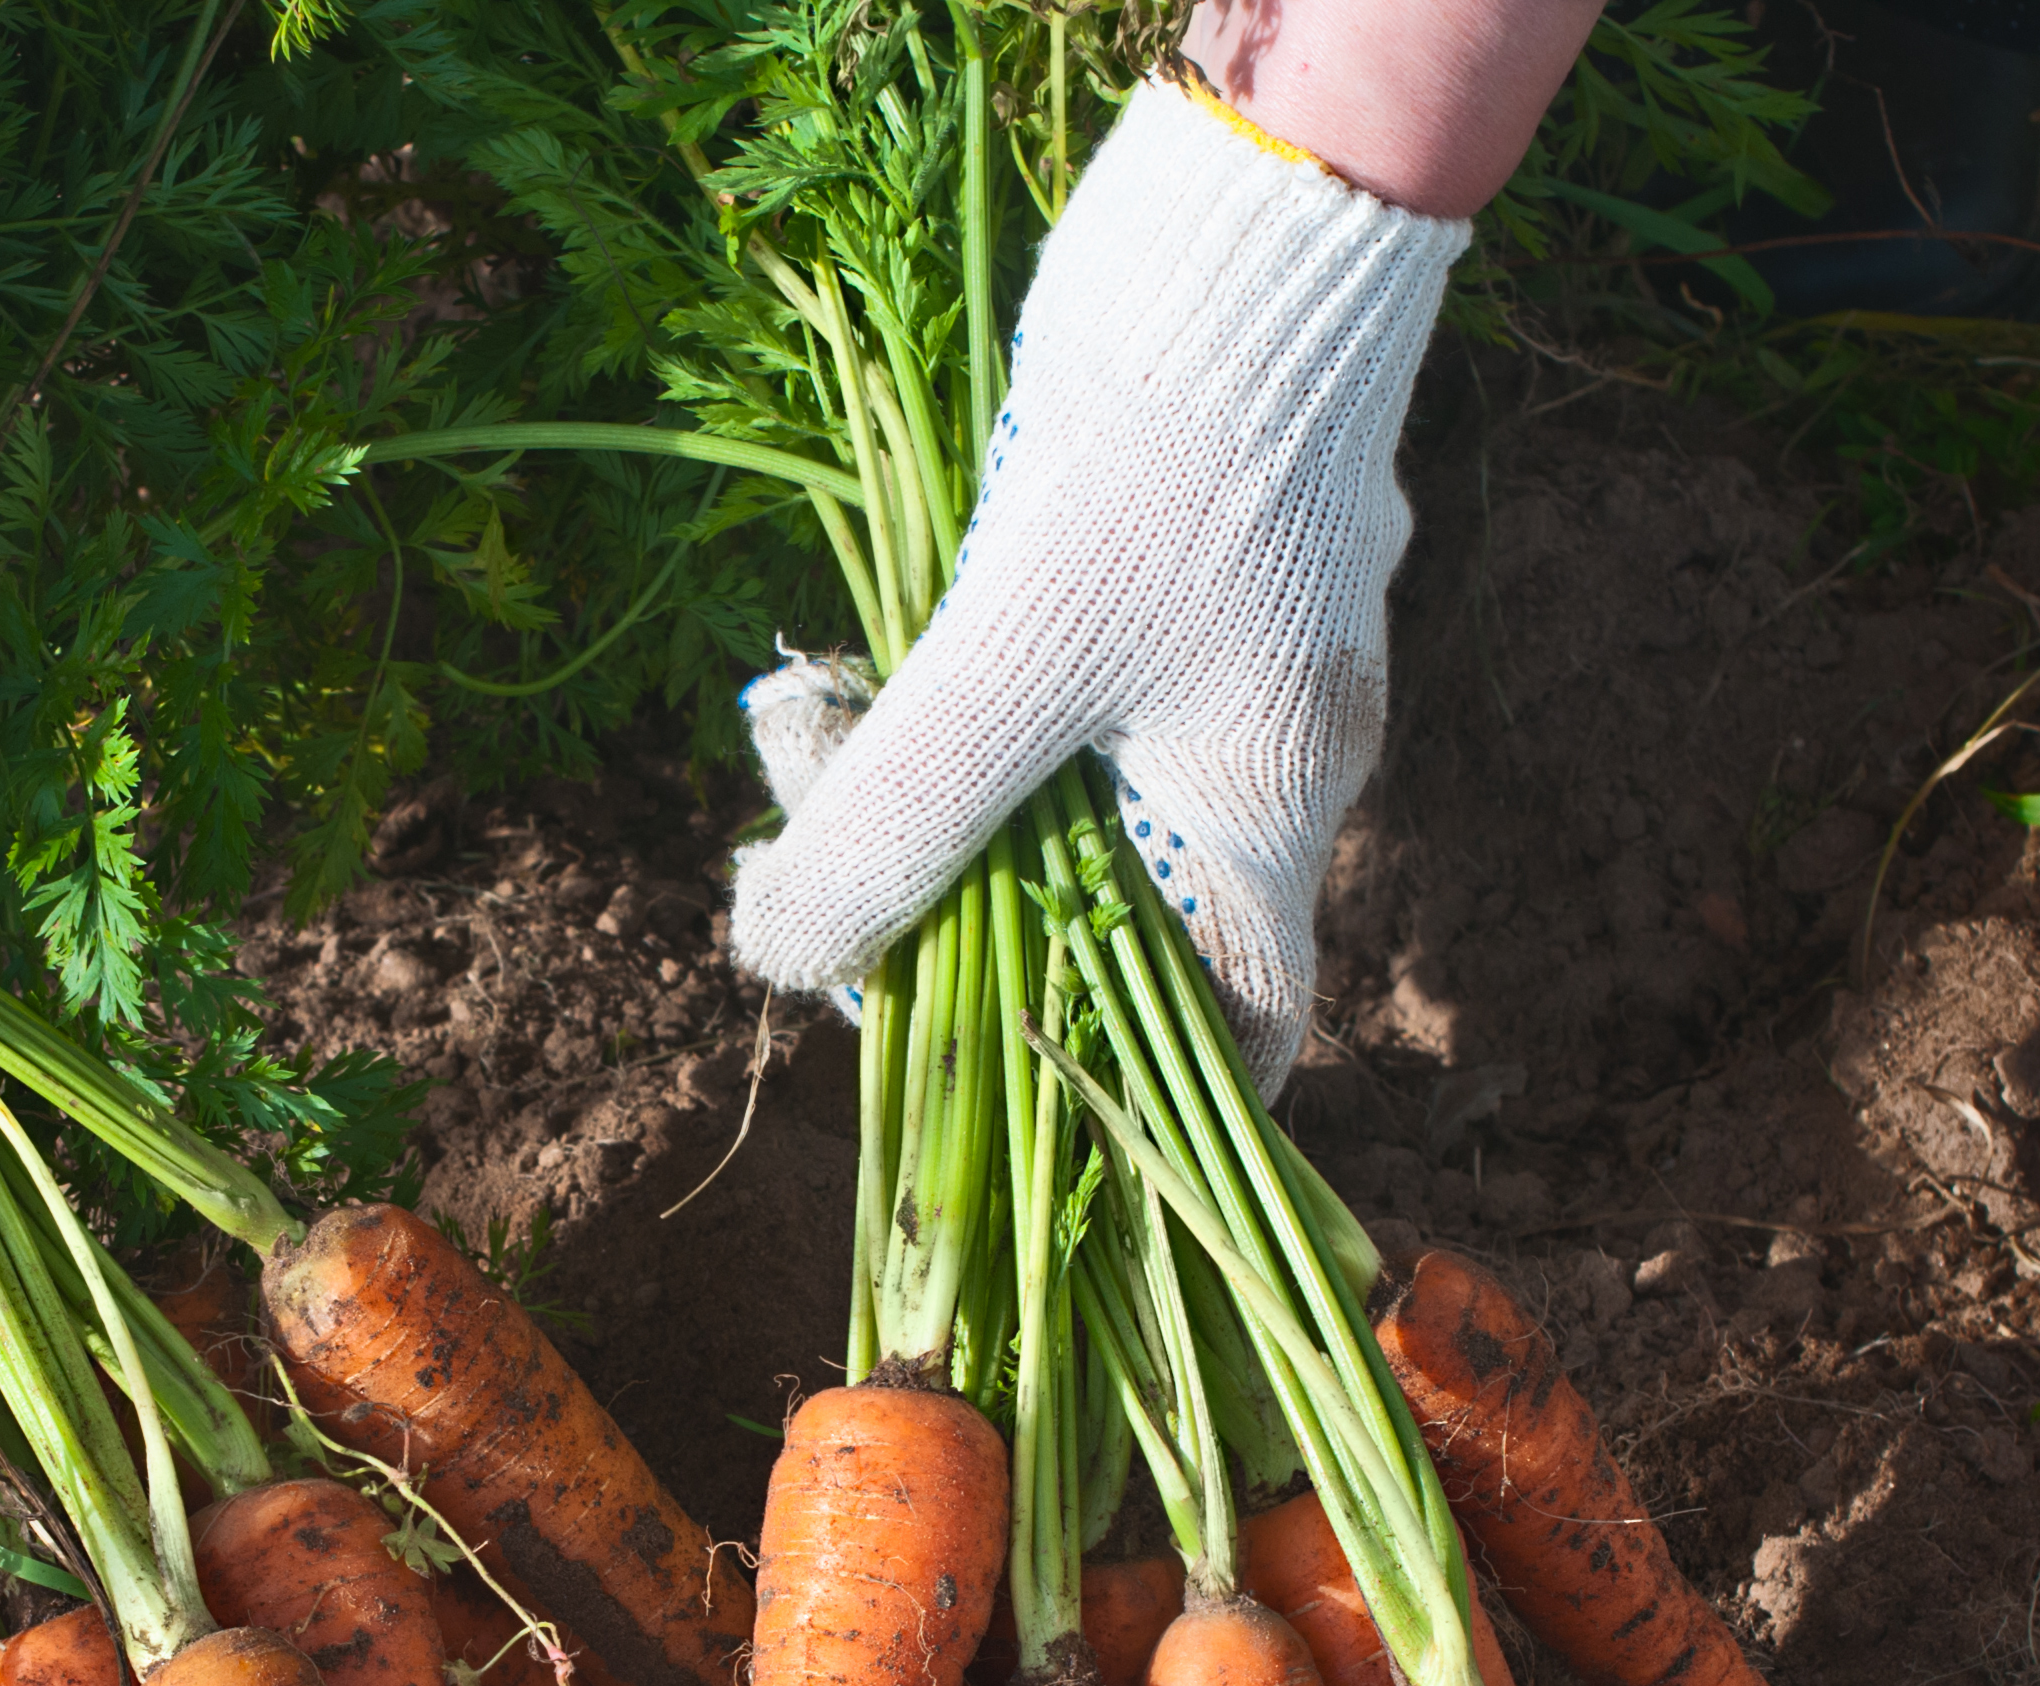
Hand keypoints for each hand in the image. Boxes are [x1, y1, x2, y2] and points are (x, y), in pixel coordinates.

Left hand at [723, 76, 1472, 1094]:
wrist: (1245, 224)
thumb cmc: (1163, 459)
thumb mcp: (1006, 665)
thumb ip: (898, 823)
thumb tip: (775, 957)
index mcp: (1264, 813)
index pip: (1237, 1033)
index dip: (1127, 1106)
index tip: (975, 1101)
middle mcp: (1253, 759)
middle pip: (1095, 919)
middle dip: (941, 916)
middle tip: (807, 876)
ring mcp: (1206, 667)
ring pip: (1039, 799)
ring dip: (910, 794)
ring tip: (802, 736)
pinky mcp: (1148, 580)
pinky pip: (1028, 696)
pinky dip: (932, 703)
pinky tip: (841, 677)